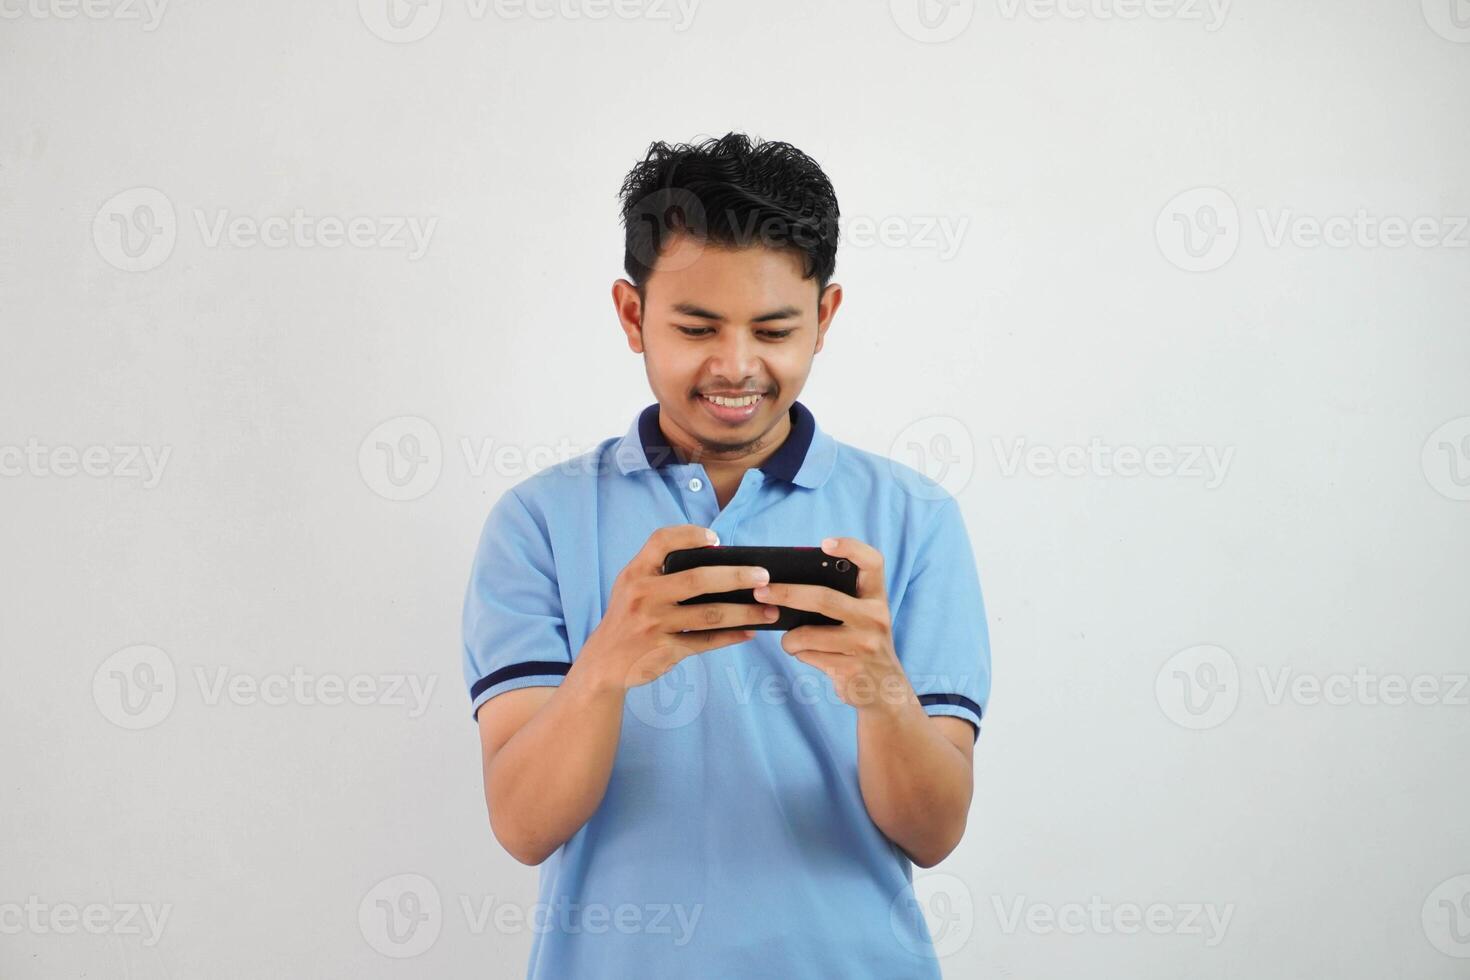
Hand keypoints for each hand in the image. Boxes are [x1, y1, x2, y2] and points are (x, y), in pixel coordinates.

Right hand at [581, 525, 780, 692]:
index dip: (690, 535)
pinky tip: (750, 631)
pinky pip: (706, 641)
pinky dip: (731, 637)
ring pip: (709, 615)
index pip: (661, 541)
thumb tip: (719, 562)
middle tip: (764, 576)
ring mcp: (653, 624)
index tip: (716, 539)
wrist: (603, 662)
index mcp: (636, 573)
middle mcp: (643, 595)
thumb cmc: (629, 616)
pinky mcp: (664, 651)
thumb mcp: (632, 586)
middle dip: (736, 577)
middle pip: (697, 579)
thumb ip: (661, 572)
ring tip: (770, 610)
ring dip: (744, 612)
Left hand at [754, 537, 912, 712]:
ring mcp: (865, 644)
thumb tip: (784, 585)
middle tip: (760, 592)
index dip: (851, 547)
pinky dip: (799, 654)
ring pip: (808, 634)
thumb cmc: (859, 643)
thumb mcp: (859, 617)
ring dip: (789, 638)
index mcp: (876, 597)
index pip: (873, 561)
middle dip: (787, 594)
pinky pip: (808, 655)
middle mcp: (876, 617)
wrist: (883, 690)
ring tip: (790, 641)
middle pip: (824, 598)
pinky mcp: (852, 668)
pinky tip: (806, 655)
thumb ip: (837, 599)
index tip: (824, 544)